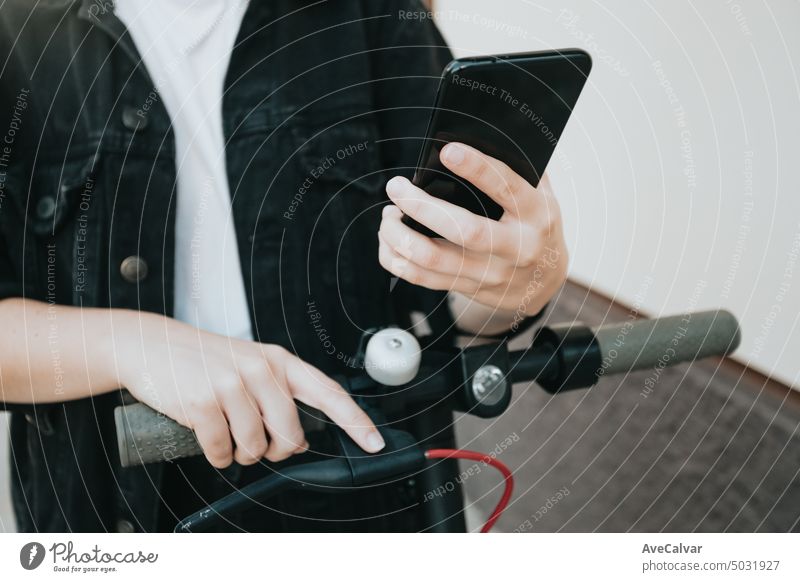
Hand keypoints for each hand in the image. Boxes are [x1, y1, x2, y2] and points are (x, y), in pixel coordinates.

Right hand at [112, 311, 384, 467]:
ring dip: (241, 453)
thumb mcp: (249, 367)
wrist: (151, 345)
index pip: (328, 392)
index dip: (354, 420)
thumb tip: (298, 441)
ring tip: (226, 433)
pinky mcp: (202, 403)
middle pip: (290, 433)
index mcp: (278, 360)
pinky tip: (208, 438)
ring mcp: (230, 384)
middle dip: (277, 450)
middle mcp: (259, 369)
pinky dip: (216, 455)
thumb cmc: (203, 360)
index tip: (374, 441)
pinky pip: (222, 451)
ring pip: (255, 447)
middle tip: (258, 444)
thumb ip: (277, 397)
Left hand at [378, 142, 567, 321]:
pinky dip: (396, 258)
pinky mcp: (468, 287)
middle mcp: (515, 247)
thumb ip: (519, 169)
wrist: (543, 283)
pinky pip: (422, 277)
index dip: (477, 168)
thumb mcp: (541, 195)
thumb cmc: (534, 225)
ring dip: (399, 234)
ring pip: (433, 258)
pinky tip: (389, 239)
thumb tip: (477, 137)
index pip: (506, 188)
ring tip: (389, 214)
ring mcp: (490, 273)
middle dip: (421, 206)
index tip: (447, 151)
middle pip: (463, 230)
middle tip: (396, 187)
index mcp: (535, 214)